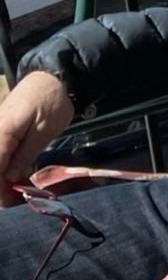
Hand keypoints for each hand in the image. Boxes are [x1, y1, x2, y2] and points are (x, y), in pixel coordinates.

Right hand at [0, 71, 73, 203]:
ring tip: (14, 191)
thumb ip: (25, 154)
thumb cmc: (52, 101)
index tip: (10, 201)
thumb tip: (10, 177)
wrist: (50, 78)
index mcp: (1, 133)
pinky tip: (15, 175)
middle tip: (13, 198)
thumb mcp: (45, 130)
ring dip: (1, 177)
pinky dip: (4, 166)